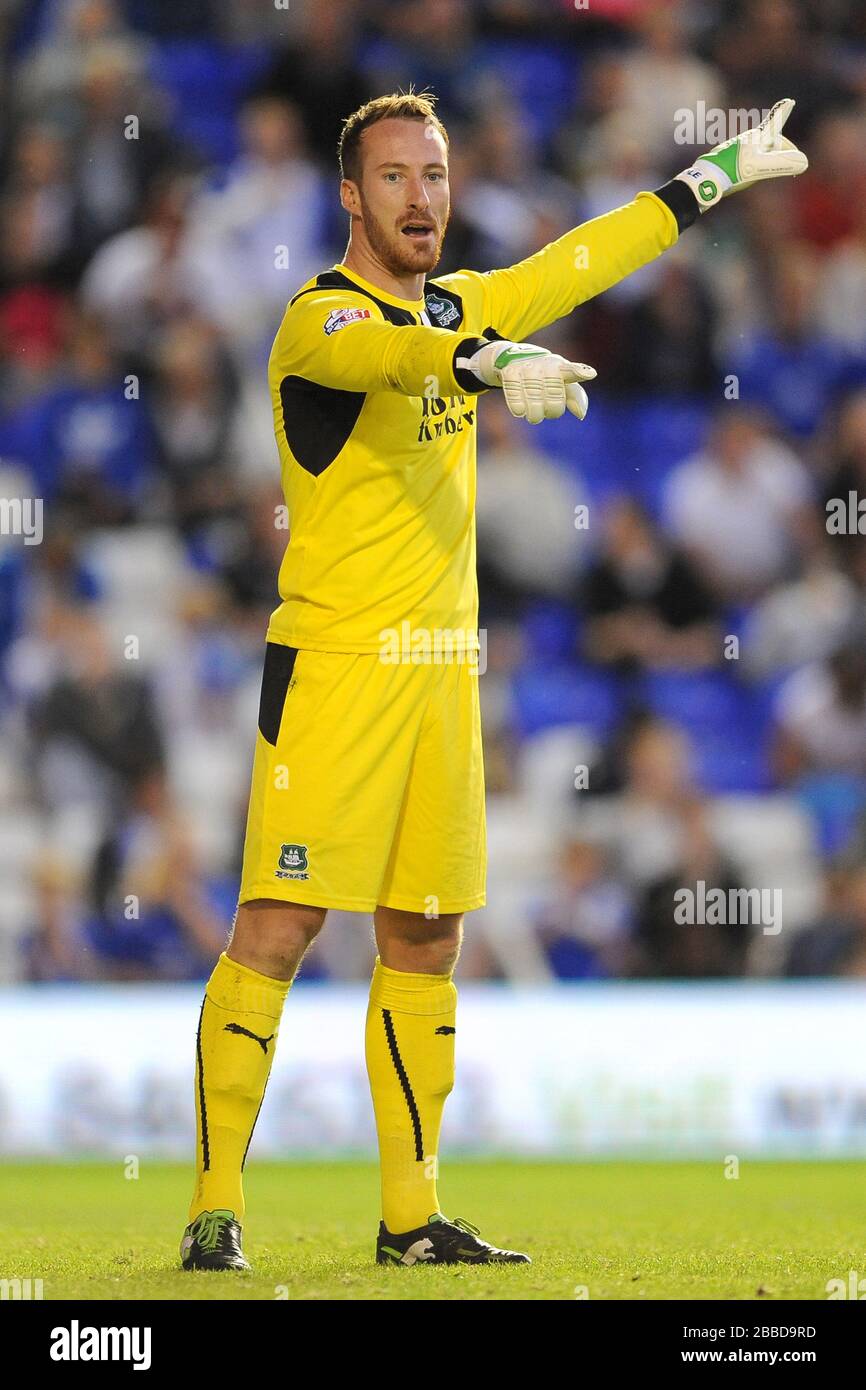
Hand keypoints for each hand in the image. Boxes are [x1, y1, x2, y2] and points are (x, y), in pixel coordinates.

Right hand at [457, 340, 596, 423]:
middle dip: (553, 411)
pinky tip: (521, 410)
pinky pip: (516, 401)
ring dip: (535, 416)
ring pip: (535, 405)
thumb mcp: (562, 381)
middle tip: (549, 411)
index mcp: (560, 367)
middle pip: (554, 401)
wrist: (515, 357)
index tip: (590, 374)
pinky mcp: (510, 373)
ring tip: (534, 414)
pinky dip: (519, 410)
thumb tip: (581, 415)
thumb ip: (575, 396)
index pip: (571, 371)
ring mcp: (526, 368)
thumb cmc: (546, 374)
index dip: (580, 373)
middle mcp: (544, 365)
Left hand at [675, 98, 807, 210]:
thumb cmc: (732, 171)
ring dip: (769, 158)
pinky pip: (747, 158)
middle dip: (783, 150)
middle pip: (771, 141)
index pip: (775, 124)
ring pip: (759, 150)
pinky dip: (755, 164)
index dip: (783, 112)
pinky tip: (748, 175)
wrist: (704, 181)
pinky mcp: (728, 159)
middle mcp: (747, 140)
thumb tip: (803, 162)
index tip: (789, 101)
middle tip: (792, 164)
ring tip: (770, 172)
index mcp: (757, 138)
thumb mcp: (759, 167)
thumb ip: (782, 164)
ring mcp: (737, 148)